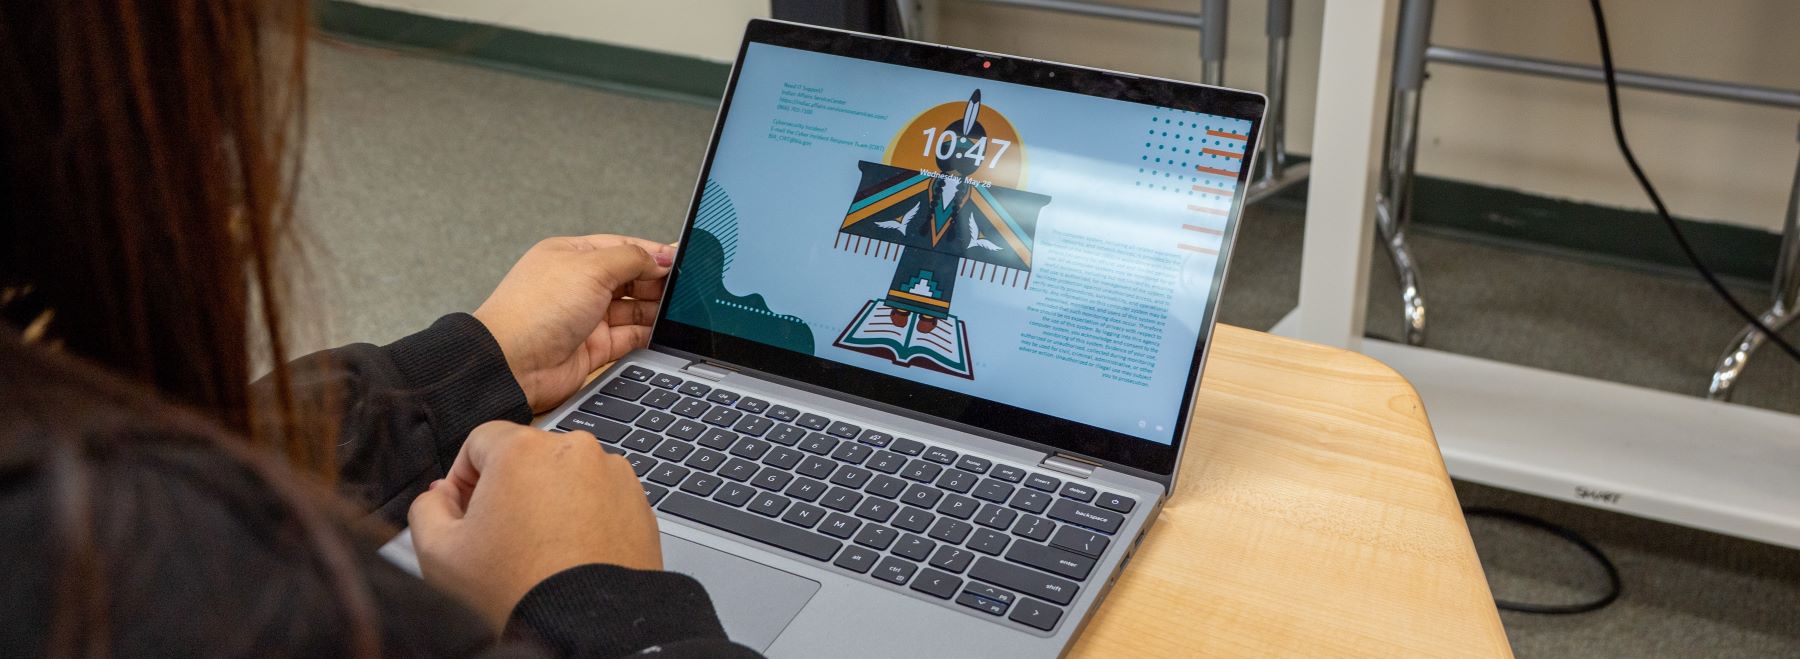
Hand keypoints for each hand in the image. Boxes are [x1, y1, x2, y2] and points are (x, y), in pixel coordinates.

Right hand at [408, 421, 662, 629]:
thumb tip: (441, 495)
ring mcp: (613, 474)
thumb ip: (427, 510)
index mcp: (522, 449)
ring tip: (539, 551)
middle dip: (508, 489)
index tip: (464, 511)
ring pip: (565, 476)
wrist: (588, 629)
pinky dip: (584, 516)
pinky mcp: (639, 501)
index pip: (480, 440)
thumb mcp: (439, 554)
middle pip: (526, 456)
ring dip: (548, 501)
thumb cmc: (516, 591)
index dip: (463, 476)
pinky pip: (600, 497)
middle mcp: (574, 449)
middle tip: (500, 537)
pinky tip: (571, 553)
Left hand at [474, 235, 674, 411]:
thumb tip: (659, 257)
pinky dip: (647, 334)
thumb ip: (631, 259)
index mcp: (572, 256)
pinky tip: (663, 331)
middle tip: (683, 286)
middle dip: (656, 281)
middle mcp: (579, 285)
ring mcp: (586, 317)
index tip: (678, 259)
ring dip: (655, 309)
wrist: (512, 364)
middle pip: (630, 278)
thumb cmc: (535, 311)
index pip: (621, 247)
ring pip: (633, 309)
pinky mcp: (594, 348)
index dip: (651, 253)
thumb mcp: (590, 268)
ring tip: (678, 309)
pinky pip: (629, 337)